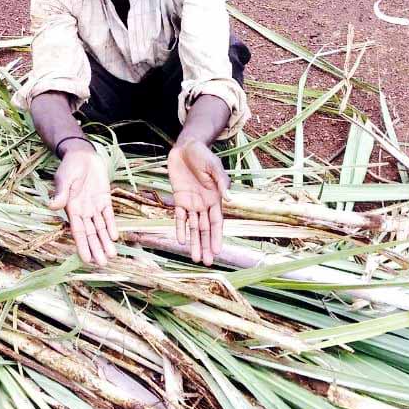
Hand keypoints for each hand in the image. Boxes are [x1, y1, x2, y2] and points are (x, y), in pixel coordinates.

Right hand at [48, 142, 118, 265]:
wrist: (81, 155)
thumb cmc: (69, 166)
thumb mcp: (64, 179)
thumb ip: (61, 193)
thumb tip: (52, 206)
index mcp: (71, 208)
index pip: (78, 231)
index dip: (82, 246)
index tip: (86, 260)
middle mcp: (83, 211)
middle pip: (91, 234)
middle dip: (96, 248)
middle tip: (102, 264)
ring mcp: (94, 206)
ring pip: (100, 228)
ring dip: (105, 241)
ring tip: (111, 256)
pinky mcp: (104, 199)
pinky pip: (108, 215)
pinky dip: (111, 225)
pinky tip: (115, 237)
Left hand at [167, 139, 228, 265]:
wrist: (186, 146)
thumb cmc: (203, 155)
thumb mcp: (214, 166)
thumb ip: (221, 182)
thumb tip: (230, 199)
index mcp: (215, 198)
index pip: (217, 222)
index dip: (217, 237)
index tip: (217, 251)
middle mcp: (204, 204)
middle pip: (205, 229)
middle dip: (206, 245)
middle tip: (206, 262)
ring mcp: (191, 202)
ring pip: (193, 227)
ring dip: (194, 242)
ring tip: (195, 258)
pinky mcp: (178, 198)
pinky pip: (179, 216)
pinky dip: (180, 228)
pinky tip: (181, 240)